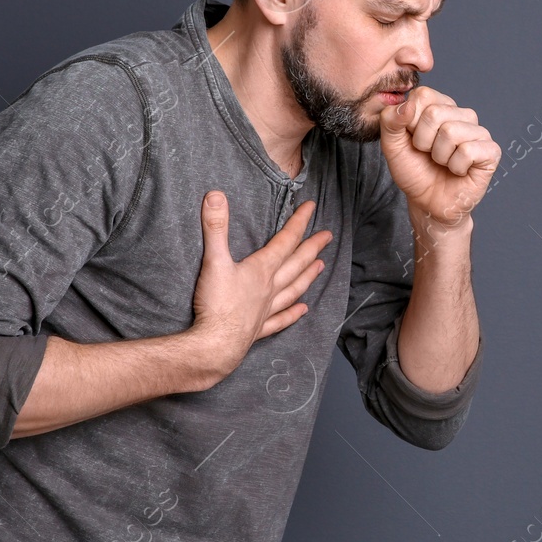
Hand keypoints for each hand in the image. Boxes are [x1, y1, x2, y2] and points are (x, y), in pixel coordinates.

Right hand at [180, 192, 332, 389]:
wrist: (214, 346)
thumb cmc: (216, 305)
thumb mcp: (213, 261)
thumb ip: (216, 228)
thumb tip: (216, 195)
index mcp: (262, 270)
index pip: (285, 240)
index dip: (299, 222)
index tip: (312, 207)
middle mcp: (270, 288)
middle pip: (296, 263)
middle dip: (312, 247)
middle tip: (328, 236)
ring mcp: (267, 310)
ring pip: (294, 289)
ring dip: (308, 276)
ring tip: (321, 266)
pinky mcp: (258, 328)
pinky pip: (281, 319)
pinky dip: (293, 314)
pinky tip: (303, 310)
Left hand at [379, 87, 500, 226]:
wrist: (428, 203)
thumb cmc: (414, 172)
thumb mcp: (392, 145)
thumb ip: (390, 121)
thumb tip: (407, 105)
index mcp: (440, 106)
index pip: (423, 95)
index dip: (411, 121)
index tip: (414, 139)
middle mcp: (462, 114)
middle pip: (434, 113)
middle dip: (423, 141)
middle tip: (429, 154)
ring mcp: (479, 132)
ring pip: (450, 132)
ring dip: (440, 156)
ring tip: (444, 162)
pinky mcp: (491, 150)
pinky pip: (467, 151)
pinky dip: (456, 167)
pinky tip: (458, 171)